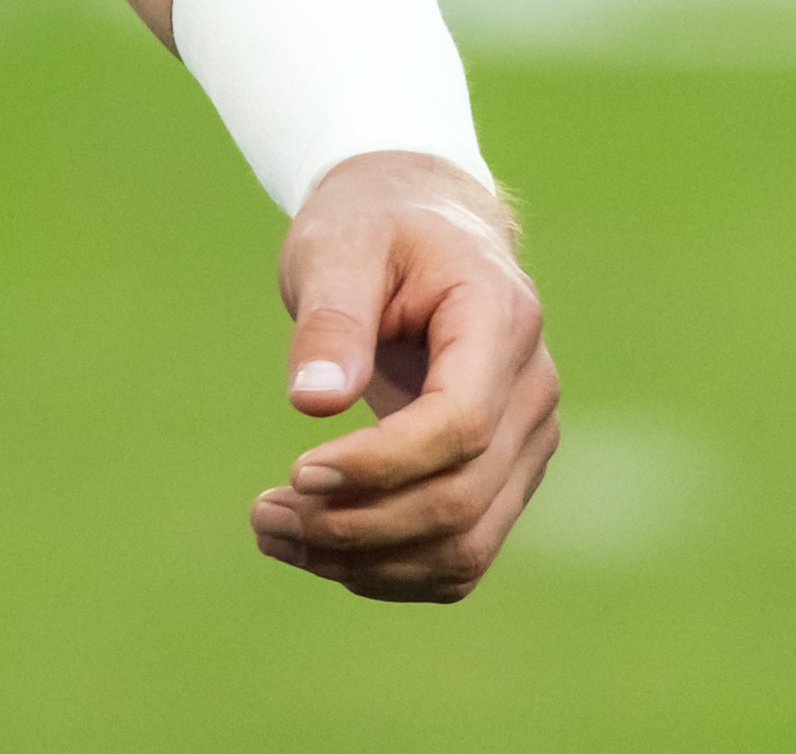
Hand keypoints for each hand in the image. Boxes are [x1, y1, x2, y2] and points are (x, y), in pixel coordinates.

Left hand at [245, 150, 554, 602]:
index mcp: (501, 320)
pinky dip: (390, 570)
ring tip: (273, 534)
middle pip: (461, 499)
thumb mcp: (339, 246)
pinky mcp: (503, 476)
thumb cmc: (373, 226)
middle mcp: (532, 391)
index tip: (297, 471)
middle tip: (263, 515)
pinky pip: (461, 553)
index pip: (460, 426)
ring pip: (465, 545)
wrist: (419, 225)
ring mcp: (526, 441)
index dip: (381, 465)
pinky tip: (317, 550)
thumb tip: (311, 404)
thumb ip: (331, 319)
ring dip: (366, 561)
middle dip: (356, 524)